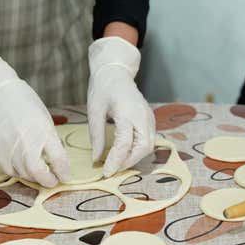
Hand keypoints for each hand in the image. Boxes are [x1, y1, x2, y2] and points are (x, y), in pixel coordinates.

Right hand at [0, 54, 69, 186]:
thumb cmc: (25, 103)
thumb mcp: (45, 119)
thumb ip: (50, 141)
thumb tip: (57, 162)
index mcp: (43, 131)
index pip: (58, 160)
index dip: (64, 172)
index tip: (66, 177)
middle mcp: (26, 141)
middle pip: (38, 173)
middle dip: (48, 181)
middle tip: (53, 180)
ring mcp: (8, 147)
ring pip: (23, 174)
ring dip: (33, 177)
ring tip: (38, 172)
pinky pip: (8, 170)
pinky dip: (17, 172)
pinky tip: (22, 166)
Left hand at [87, 36, 154, 176]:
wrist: (116, 72)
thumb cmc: (102, 88)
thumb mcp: (94, 111)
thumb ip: (96, 136)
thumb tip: (96, 159)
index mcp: (127, 112)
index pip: (124, 144)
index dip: (115, 161)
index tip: (105, 173)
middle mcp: (143, 116)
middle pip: (143, 148)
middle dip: (128, 162)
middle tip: (111, 170)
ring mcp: (150, 117)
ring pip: (149, 146)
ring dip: (134, 158)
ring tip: (117, 163)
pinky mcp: (150, 119)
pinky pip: (149, 140)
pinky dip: (138, 150)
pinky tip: (124, 154)